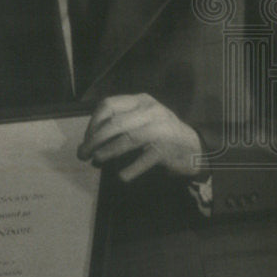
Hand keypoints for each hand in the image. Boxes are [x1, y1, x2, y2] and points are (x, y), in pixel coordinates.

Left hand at [77, 93, 206, 181]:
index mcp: (140, 101)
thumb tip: (88, 141)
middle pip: (114, 123)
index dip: (93, 122)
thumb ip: (118, 123)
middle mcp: (151, 111)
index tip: (86, 138)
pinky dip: (128, 170)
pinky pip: (142, 161)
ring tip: (95, 161)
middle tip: (83, 154)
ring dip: (107, 152)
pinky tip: (121, 176)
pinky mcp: (166, 150)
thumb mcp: (140, 119)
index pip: (108, 105)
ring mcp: (161, 129)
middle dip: (94, 140)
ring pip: (127, 139)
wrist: (194, 148)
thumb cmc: (159, 133)